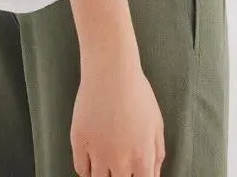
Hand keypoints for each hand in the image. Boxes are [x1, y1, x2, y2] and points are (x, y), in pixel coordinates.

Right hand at [71, 53, 165, 176]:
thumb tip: (153, 174)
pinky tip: (92, 162)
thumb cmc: (137, 93)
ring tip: (106, 167)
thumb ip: (157, 154)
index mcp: (142, 158)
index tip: (134, 175)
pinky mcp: (79, 141)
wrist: (111, 71)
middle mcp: (119, 161)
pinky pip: (81, 170)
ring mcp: (97, 152)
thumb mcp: (157, 123)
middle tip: (119, 169)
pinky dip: (86, 170)